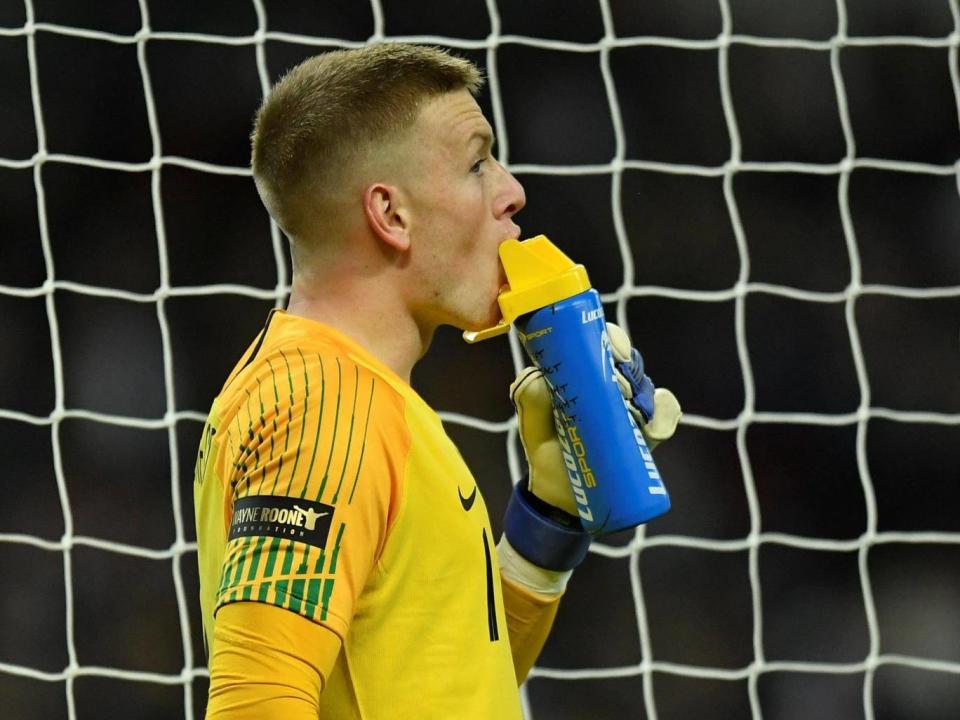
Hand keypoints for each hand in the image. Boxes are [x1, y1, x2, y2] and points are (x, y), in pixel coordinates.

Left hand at [510, 323, 680, 517]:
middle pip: (631, 362)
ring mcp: (633, 407)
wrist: (562, 494)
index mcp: (584, 373)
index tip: (614, 355)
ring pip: (649, 387)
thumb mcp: (531, 422)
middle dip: (629, 370)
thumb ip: (530, 396)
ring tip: (631, 416)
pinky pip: (666, 414)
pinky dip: (663, 417)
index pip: (604, 343)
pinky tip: (650, 429)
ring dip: (643, 397)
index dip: (614, 341)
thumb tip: (541, 375)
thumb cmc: (546, 448)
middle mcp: (612, 386)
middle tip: (621, 391)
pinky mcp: (649, 431)